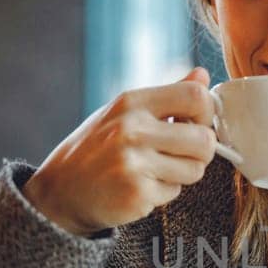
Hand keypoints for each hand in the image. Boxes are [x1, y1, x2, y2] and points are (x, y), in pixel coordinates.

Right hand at [23, 68, 217, 235]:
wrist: (61, 190)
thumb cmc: (97, 148)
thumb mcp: (125, 112)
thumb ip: (168, 95)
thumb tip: (203, 74)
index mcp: (132, 102)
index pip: (196, 95)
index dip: (206, 113)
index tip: (195, 124)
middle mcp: (132, 129)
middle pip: (205, 140)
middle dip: (201, 152)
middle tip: (180, 155)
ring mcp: (134, 162)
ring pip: (195, 169)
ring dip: (182, 174)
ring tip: (154, 170)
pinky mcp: (137, 193)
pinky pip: (174, 192)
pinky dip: (163, 193)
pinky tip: (139, 186)